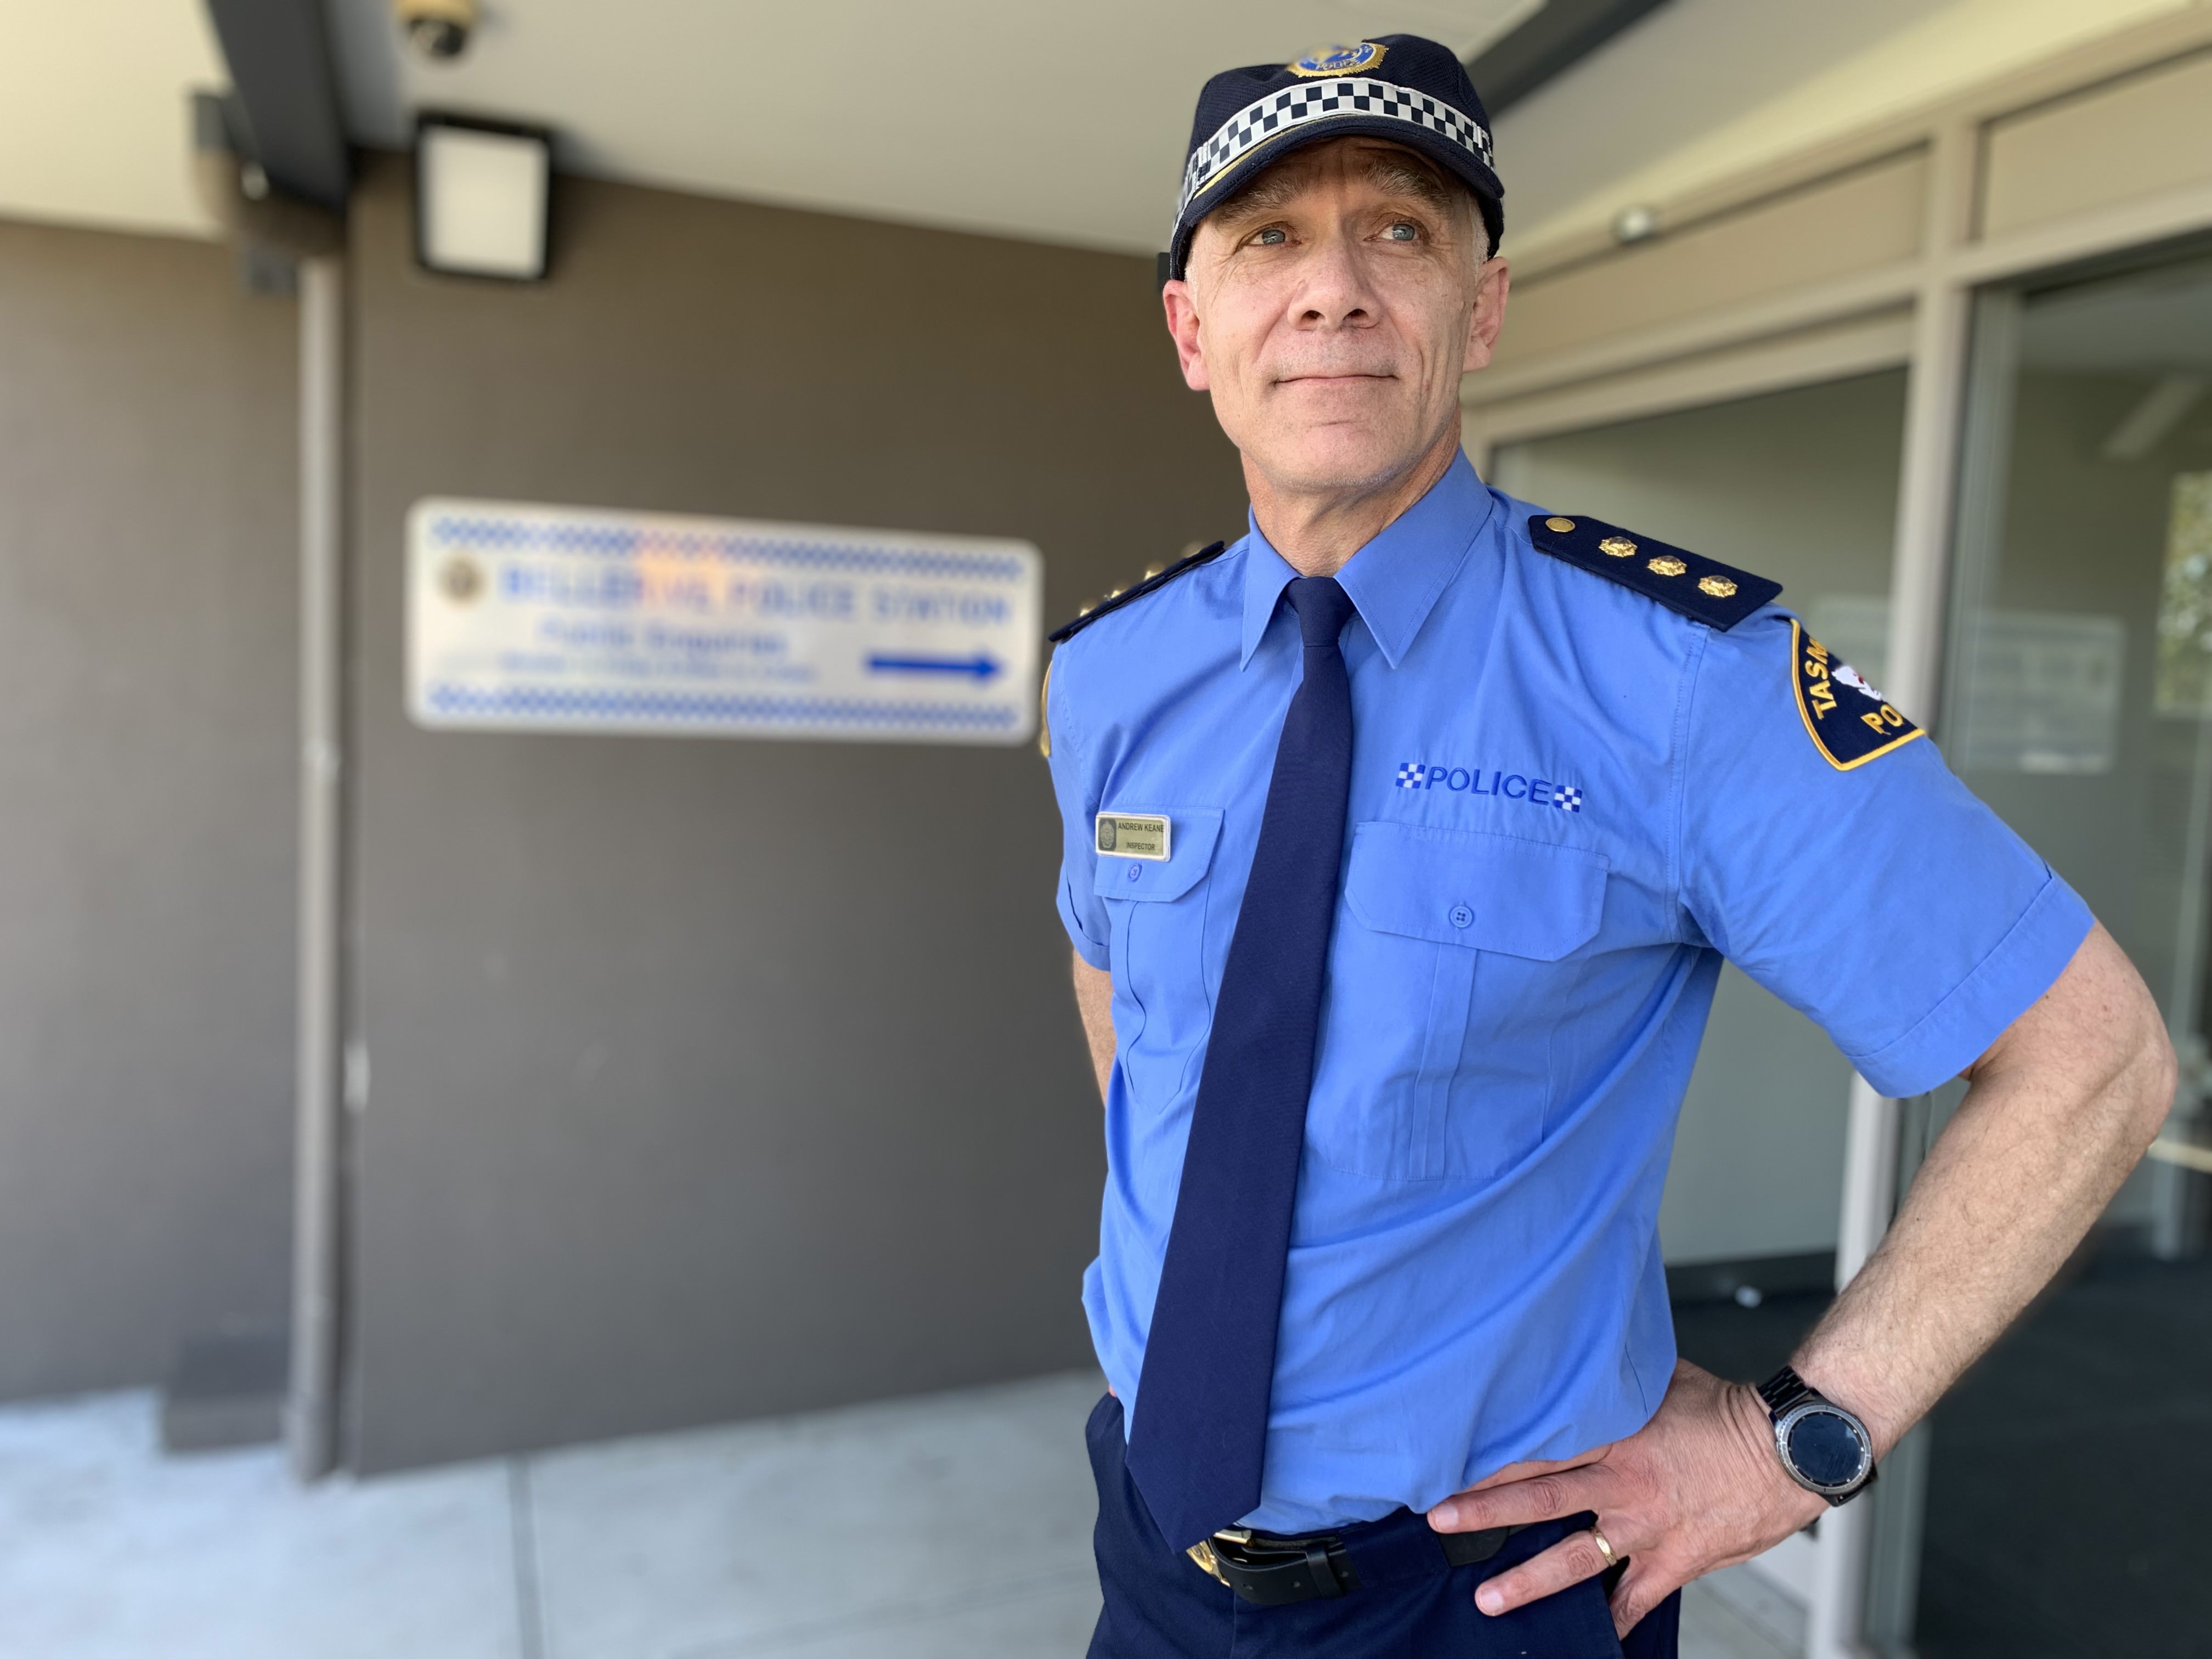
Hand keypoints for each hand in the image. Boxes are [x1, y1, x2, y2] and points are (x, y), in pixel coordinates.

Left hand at [1425, 1360, 1824, 1635]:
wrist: (1789, 1450)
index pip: (1539, 1448)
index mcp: (1615, 1438)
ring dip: (1527, 1581)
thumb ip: (1619, 1379)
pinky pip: (1635, 1600)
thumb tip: (1586, 1357)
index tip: (1451, 1464)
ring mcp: (1647, 1528)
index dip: (1492, 1459)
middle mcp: (1623, 1485)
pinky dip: (1613, 1623)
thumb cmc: (1729, 1411)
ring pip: (1573, 1559)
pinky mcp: (1676, 1561)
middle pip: (1539, 1500)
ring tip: (1487, 1598)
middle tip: (1442, 1523)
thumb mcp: (1664, 1379)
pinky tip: (1592, 1640)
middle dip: (1485, 1514)